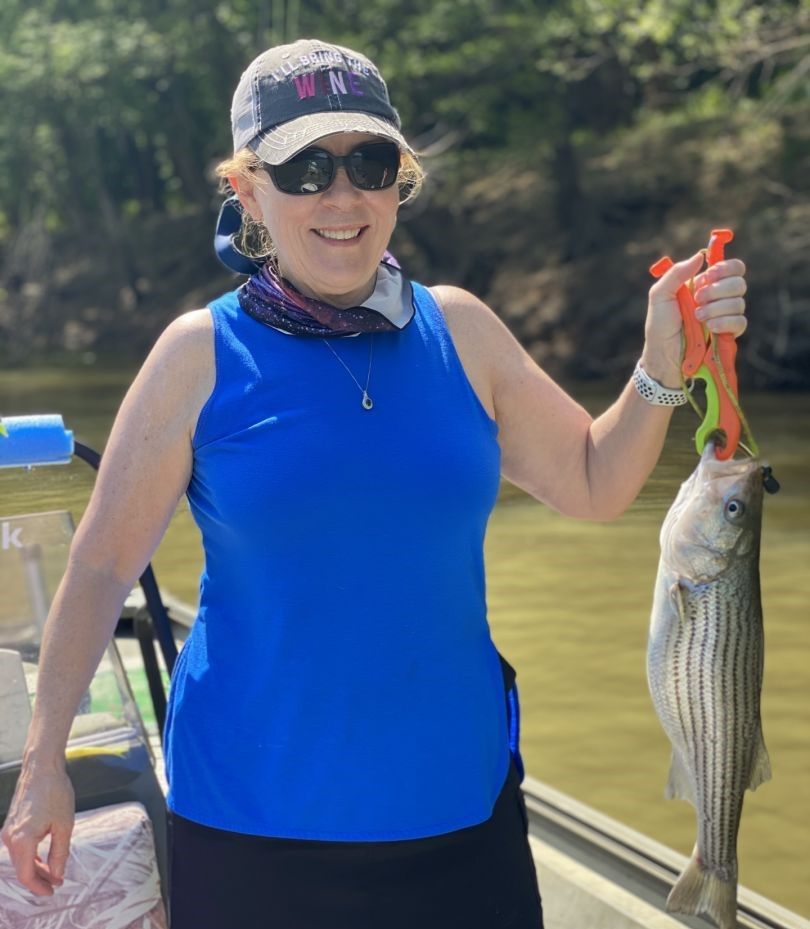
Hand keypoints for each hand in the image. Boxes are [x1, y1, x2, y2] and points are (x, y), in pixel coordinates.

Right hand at [1, 765, 74, 895]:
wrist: (41, 767)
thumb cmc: (55, 792)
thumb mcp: (64, 825)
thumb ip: (60, 853)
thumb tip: (57, 874)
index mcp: (22, 840)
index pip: (26, 875)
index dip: (39, 887)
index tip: (52, 891)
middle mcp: (9, 837)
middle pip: (22, 868)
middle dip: (39, 879)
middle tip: (56, 884)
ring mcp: (8, 830)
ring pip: (20, 858)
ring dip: (35, 867)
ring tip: (53, 873)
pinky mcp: (11, 823)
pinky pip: (19, 846)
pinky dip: (30, 855)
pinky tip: (42, 858)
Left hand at [642, 251, 747, 387]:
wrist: (663, 355)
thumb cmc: (660, 326)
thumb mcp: (660, 296)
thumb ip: (676, 273)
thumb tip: (700, 256)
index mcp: (705, 285)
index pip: (731, 268)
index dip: (725, 268)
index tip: (709, 275)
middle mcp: (718, 298)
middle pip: (738, 283)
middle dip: (717, 290)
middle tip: (697, 299)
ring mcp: (725, 316)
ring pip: (739, 302)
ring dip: (716, 308)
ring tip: (697, 318)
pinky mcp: (729, 334)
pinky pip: (740, 322)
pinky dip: (724, 322)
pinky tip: (710, 327)